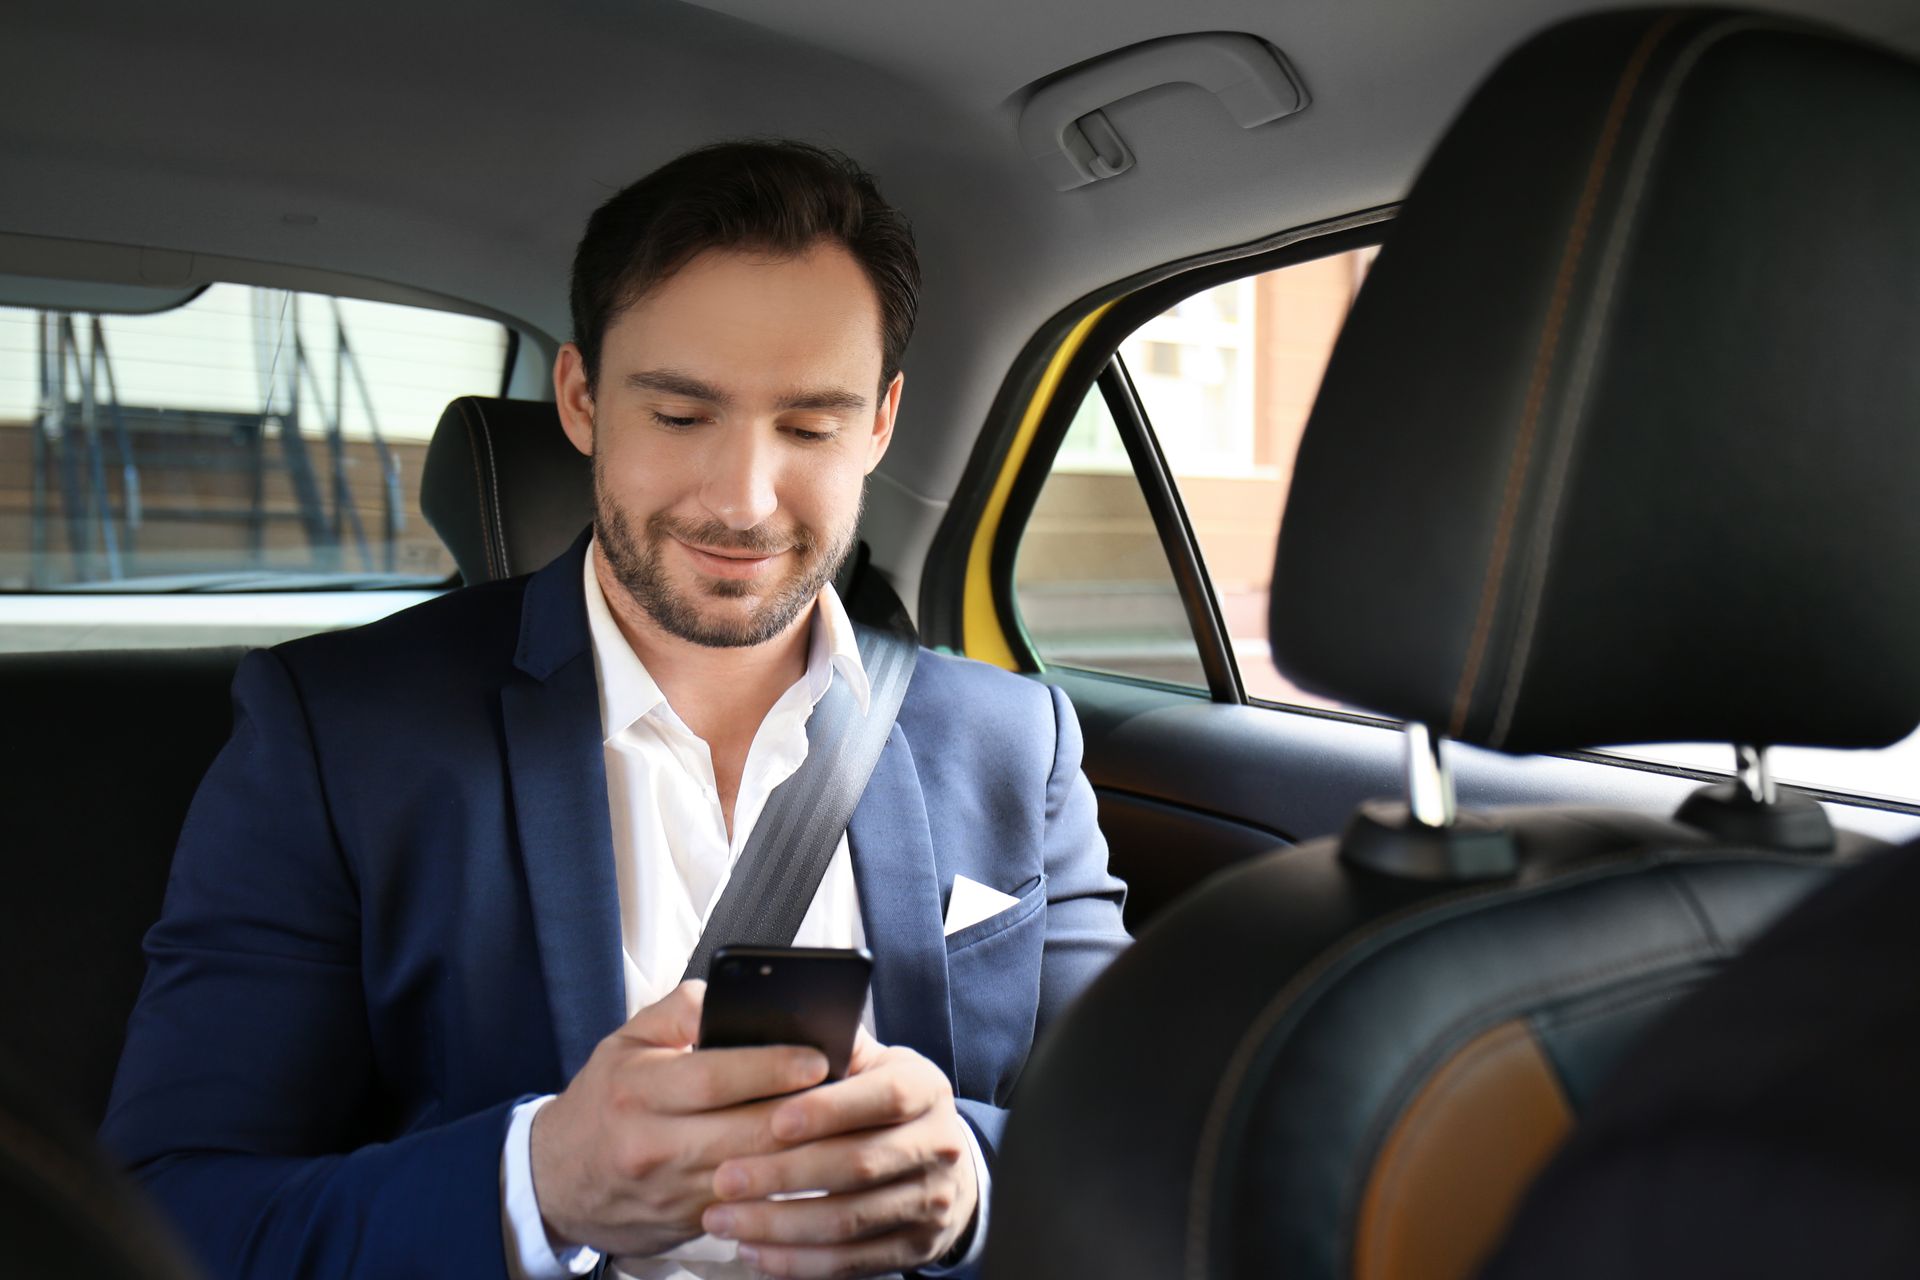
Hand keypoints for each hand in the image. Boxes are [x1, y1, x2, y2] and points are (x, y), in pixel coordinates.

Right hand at [529, 980, 830, 1257]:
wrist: (555, 1181)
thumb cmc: (605, 1100)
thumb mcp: (626, 1041)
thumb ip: (679, 1010)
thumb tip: (728, 996)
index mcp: (637, 1089)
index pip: (715, 1076)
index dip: (772, 1067)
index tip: (816, 1058)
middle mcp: (651, 1143)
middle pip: (746, 1130)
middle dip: (805, 1112)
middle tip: (845, 1091)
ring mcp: (671, 1190)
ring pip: (756, 1173)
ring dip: (804, 1152)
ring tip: (841, 1126)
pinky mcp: (688, 1222)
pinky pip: (749, 1205)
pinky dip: (785, 1185)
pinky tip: (813, 1164)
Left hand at [696, 1029, 978, 1278]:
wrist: (938, 1162)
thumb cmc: (881, 1102)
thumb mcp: (872, 1063)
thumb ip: (833, 1045)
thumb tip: (775, 1017)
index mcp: (925, 1088)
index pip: (884, 1096)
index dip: (829, 1109)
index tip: (772, 1120)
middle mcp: (938, 1145)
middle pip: (859, 1165)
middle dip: (784, 1174)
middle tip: (724, 1179)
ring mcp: (929, 1201)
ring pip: (848, 1221)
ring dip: (778, 1225)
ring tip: (724, 1219)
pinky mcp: (913, 1247)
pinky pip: (849, 1262)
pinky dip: (797, 1262)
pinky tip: (755, 1251)